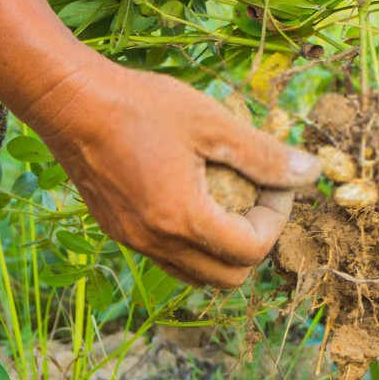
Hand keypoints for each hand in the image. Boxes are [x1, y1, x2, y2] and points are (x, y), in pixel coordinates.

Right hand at [24, 59, 321, 286]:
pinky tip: (193, 194)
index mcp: (183, 219)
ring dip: (223, 248)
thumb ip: (262, 155)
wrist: (70, 102)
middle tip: (258, 196)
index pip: (251, 250)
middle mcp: (157, 242)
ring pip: (196, 274)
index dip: (277, 218)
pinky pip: (168, 257)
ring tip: (228, 198)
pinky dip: (192, 242)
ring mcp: (133, 241)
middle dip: (255, 241)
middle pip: (228, 277)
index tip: (276, 181)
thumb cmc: (141, 106)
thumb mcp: (211, 124)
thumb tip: (309, 173)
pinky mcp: (118, 230)